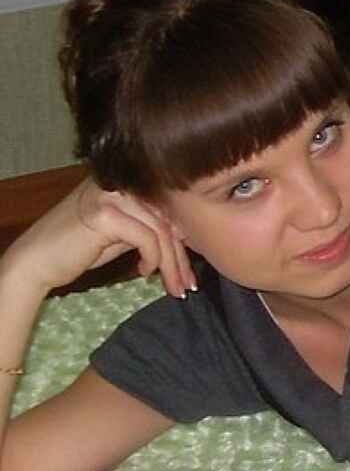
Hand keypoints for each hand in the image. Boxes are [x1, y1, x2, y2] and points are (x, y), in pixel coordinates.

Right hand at [2, 178, 194, 296]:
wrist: (38, 261)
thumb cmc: (78, 249)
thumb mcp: (121, 234)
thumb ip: (148, 229)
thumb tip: (185, 237)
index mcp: (125, 183)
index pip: (166, 209)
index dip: (184, 240)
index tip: (190, 271)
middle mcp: (119, 183)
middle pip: (167, 219)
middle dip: (181, 257)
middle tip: (188, 286)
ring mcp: (111, 195)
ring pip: (160, 230)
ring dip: (171, 264)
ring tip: (174, 287)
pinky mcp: (105, 214)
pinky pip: (145, 238)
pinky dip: (152, 258)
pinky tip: (144, 272)